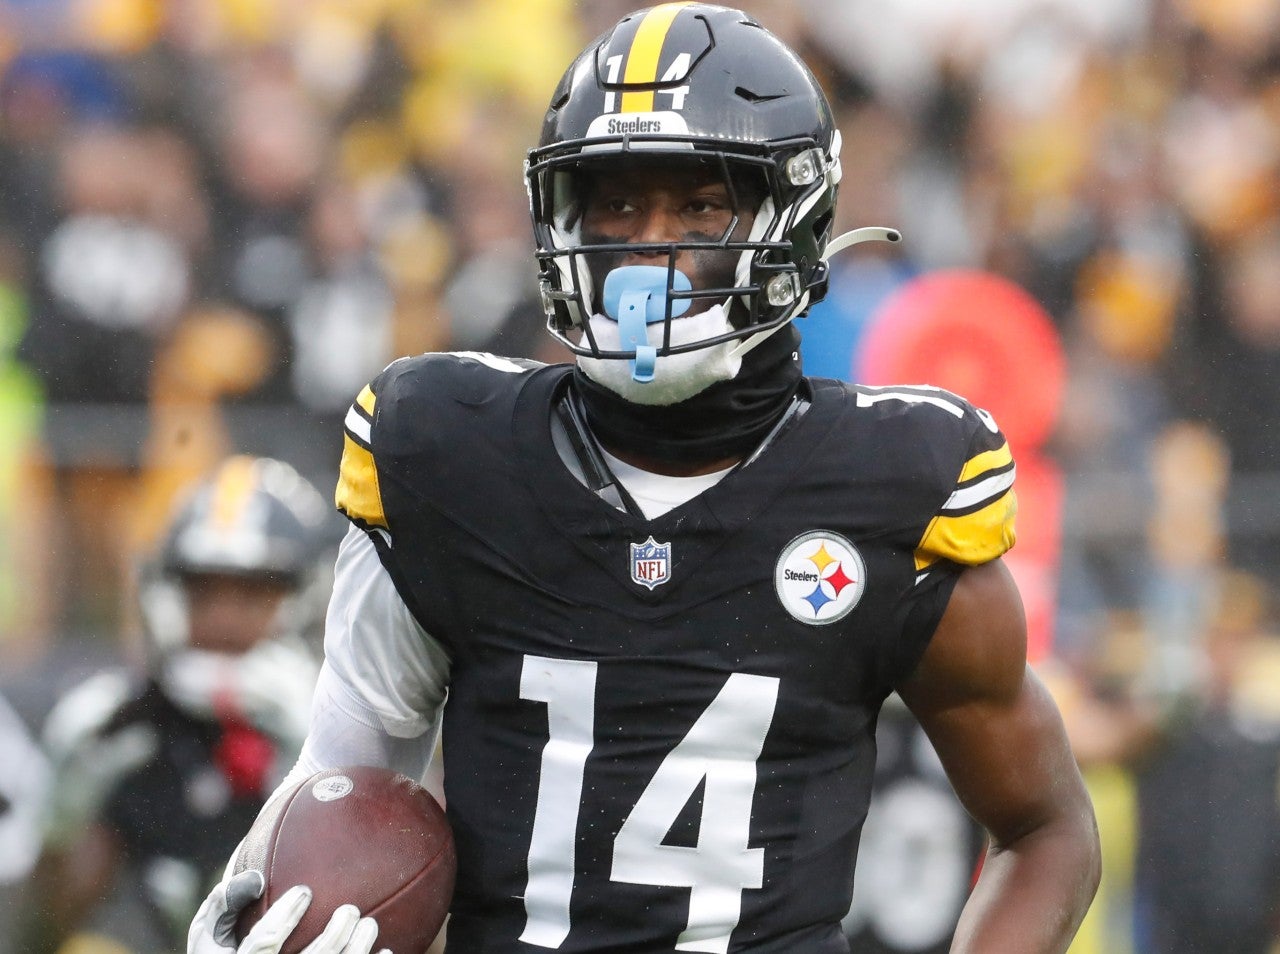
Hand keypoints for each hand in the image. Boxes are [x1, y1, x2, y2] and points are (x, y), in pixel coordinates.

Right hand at [188, 870, 387, 953]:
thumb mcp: (207, 936)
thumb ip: (224, 904)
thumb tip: (258, 877)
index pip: (264, 944)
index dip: (285, 916)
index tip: (305, 891)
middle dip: (336, 936)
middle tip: (350, 910)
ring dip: (358, 950)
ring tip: (369, 925)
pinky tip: (387, 951)